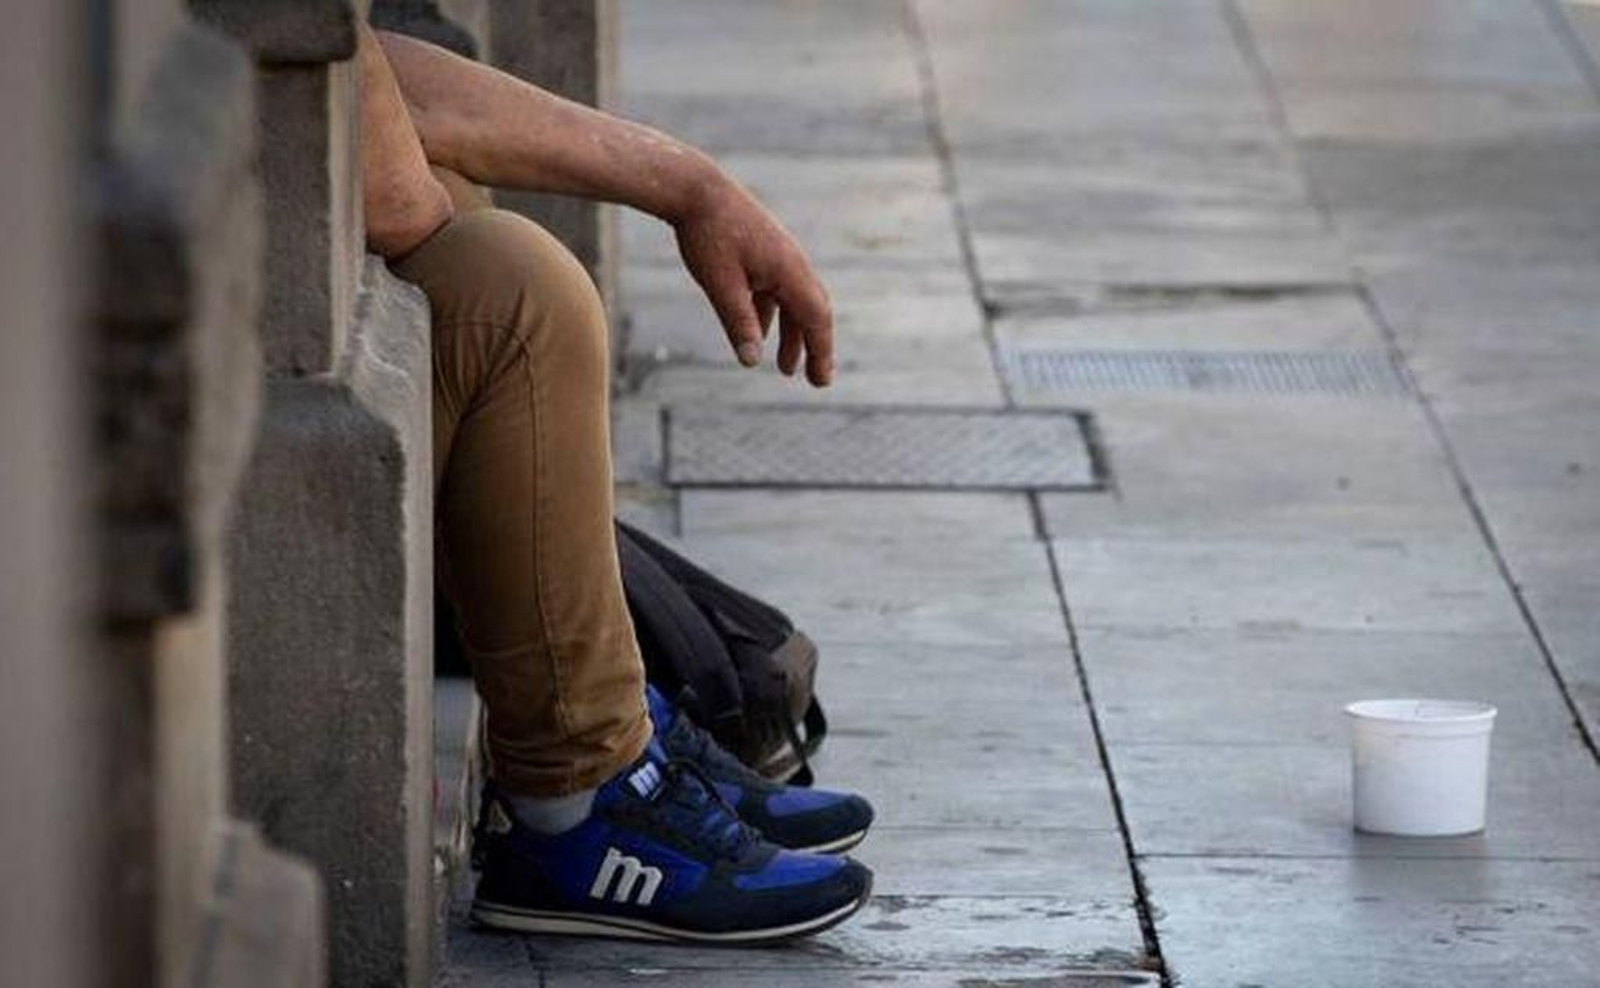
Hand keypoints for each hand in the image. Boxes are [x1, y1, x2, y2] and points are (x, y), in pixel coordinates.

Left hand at [673, 177, 833, 386]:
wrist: (695, 188)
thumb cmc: (708, 234)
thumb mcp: (721, 285)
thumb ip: (739, 323)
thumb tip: (752, 362)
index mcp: (789, 270)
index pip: (816, 319)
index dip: (821, 352)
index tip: (821, 382)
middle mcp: (792, 263)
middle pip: (812, 312)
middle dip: (814, 348)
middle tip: (815, 381)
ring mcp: (779, 256)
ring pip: (793, 303)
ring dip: (792, 335)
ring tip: (785, 368)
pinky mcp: (763, 251)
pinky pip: (776, 291)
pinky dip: (774, 316)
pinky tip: (760, 333)